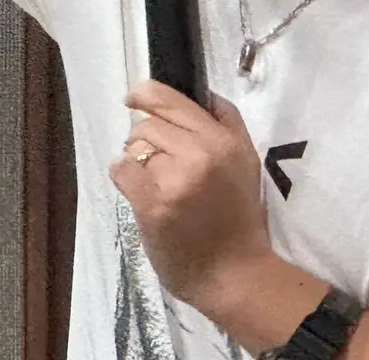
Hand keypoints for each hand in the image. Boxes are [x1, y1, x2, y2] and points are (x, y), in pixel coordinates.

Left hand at [110, 81, 272, 309]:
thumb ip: (228, 122)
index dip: (147, 94)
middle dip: (146, 139)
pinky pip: (122, 169)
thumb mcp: (246, 162)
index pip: (173, 101)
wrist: (234, 274)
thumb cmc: (239, 218)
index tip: (135, 97)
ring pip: (135, 146)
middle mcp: (200, 153)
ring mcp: (174, 179)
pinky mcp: (153, 204)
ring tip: (155, 183)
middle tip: (158, 163)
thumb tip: (203, 94)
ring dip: (138, 160)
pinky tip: (139, 191)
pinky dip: (124, 177)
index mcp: (223, 140)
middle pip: (149, 123)